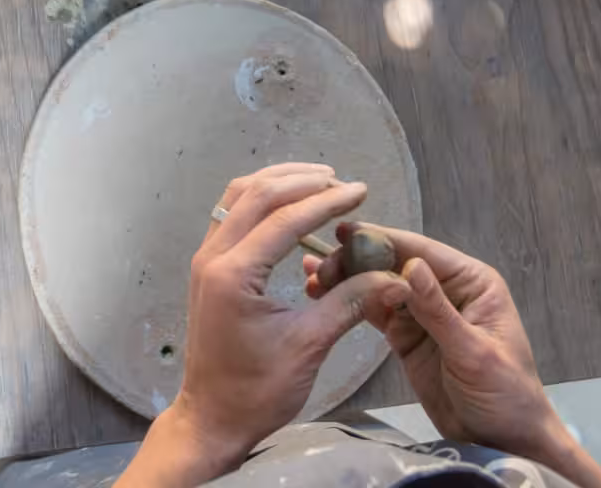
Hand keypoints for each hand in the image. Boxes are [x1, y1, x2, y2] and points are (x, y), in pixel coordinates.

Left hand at [166, 164, 400, 473]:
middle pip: (255, 195)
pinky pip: (232, 215)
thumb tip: (394, 278)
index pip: (284, 219)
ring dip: (277, 184)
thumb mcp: (308, 346)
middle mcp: (212, 257)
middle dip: (302, 182)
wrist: (212, 418)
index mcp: (232, 274)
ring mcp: (206, 260)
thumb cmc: (256, 390)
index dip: (326, 201)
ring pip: (237, 198)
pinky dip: (261, 201)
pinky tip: (289, 206)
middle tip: (342, 182)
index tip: (360, 191)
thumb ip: (349, 303)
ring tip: (319, 182)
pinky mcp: (209, 268)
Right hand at [306, 223, 565, 461]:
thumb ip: (439, 311)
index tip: (342, 231)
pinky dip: (349, 300)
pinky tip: (321, 292)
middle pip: (393, 263)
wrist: (503, 441)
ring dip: (346, 279)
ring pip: (378, 284)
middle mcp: (444, 288)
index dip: (382, 238)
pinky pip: (374, 310)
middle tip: (320, 267)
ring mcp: (422, 311)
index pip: (421, 252)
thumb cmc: (504, 393)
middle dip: (356, 260)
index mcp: (471, 282)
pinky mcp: (404, 334)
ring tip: (312, 277)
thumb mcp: (473, 353)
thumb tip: (411, 264)